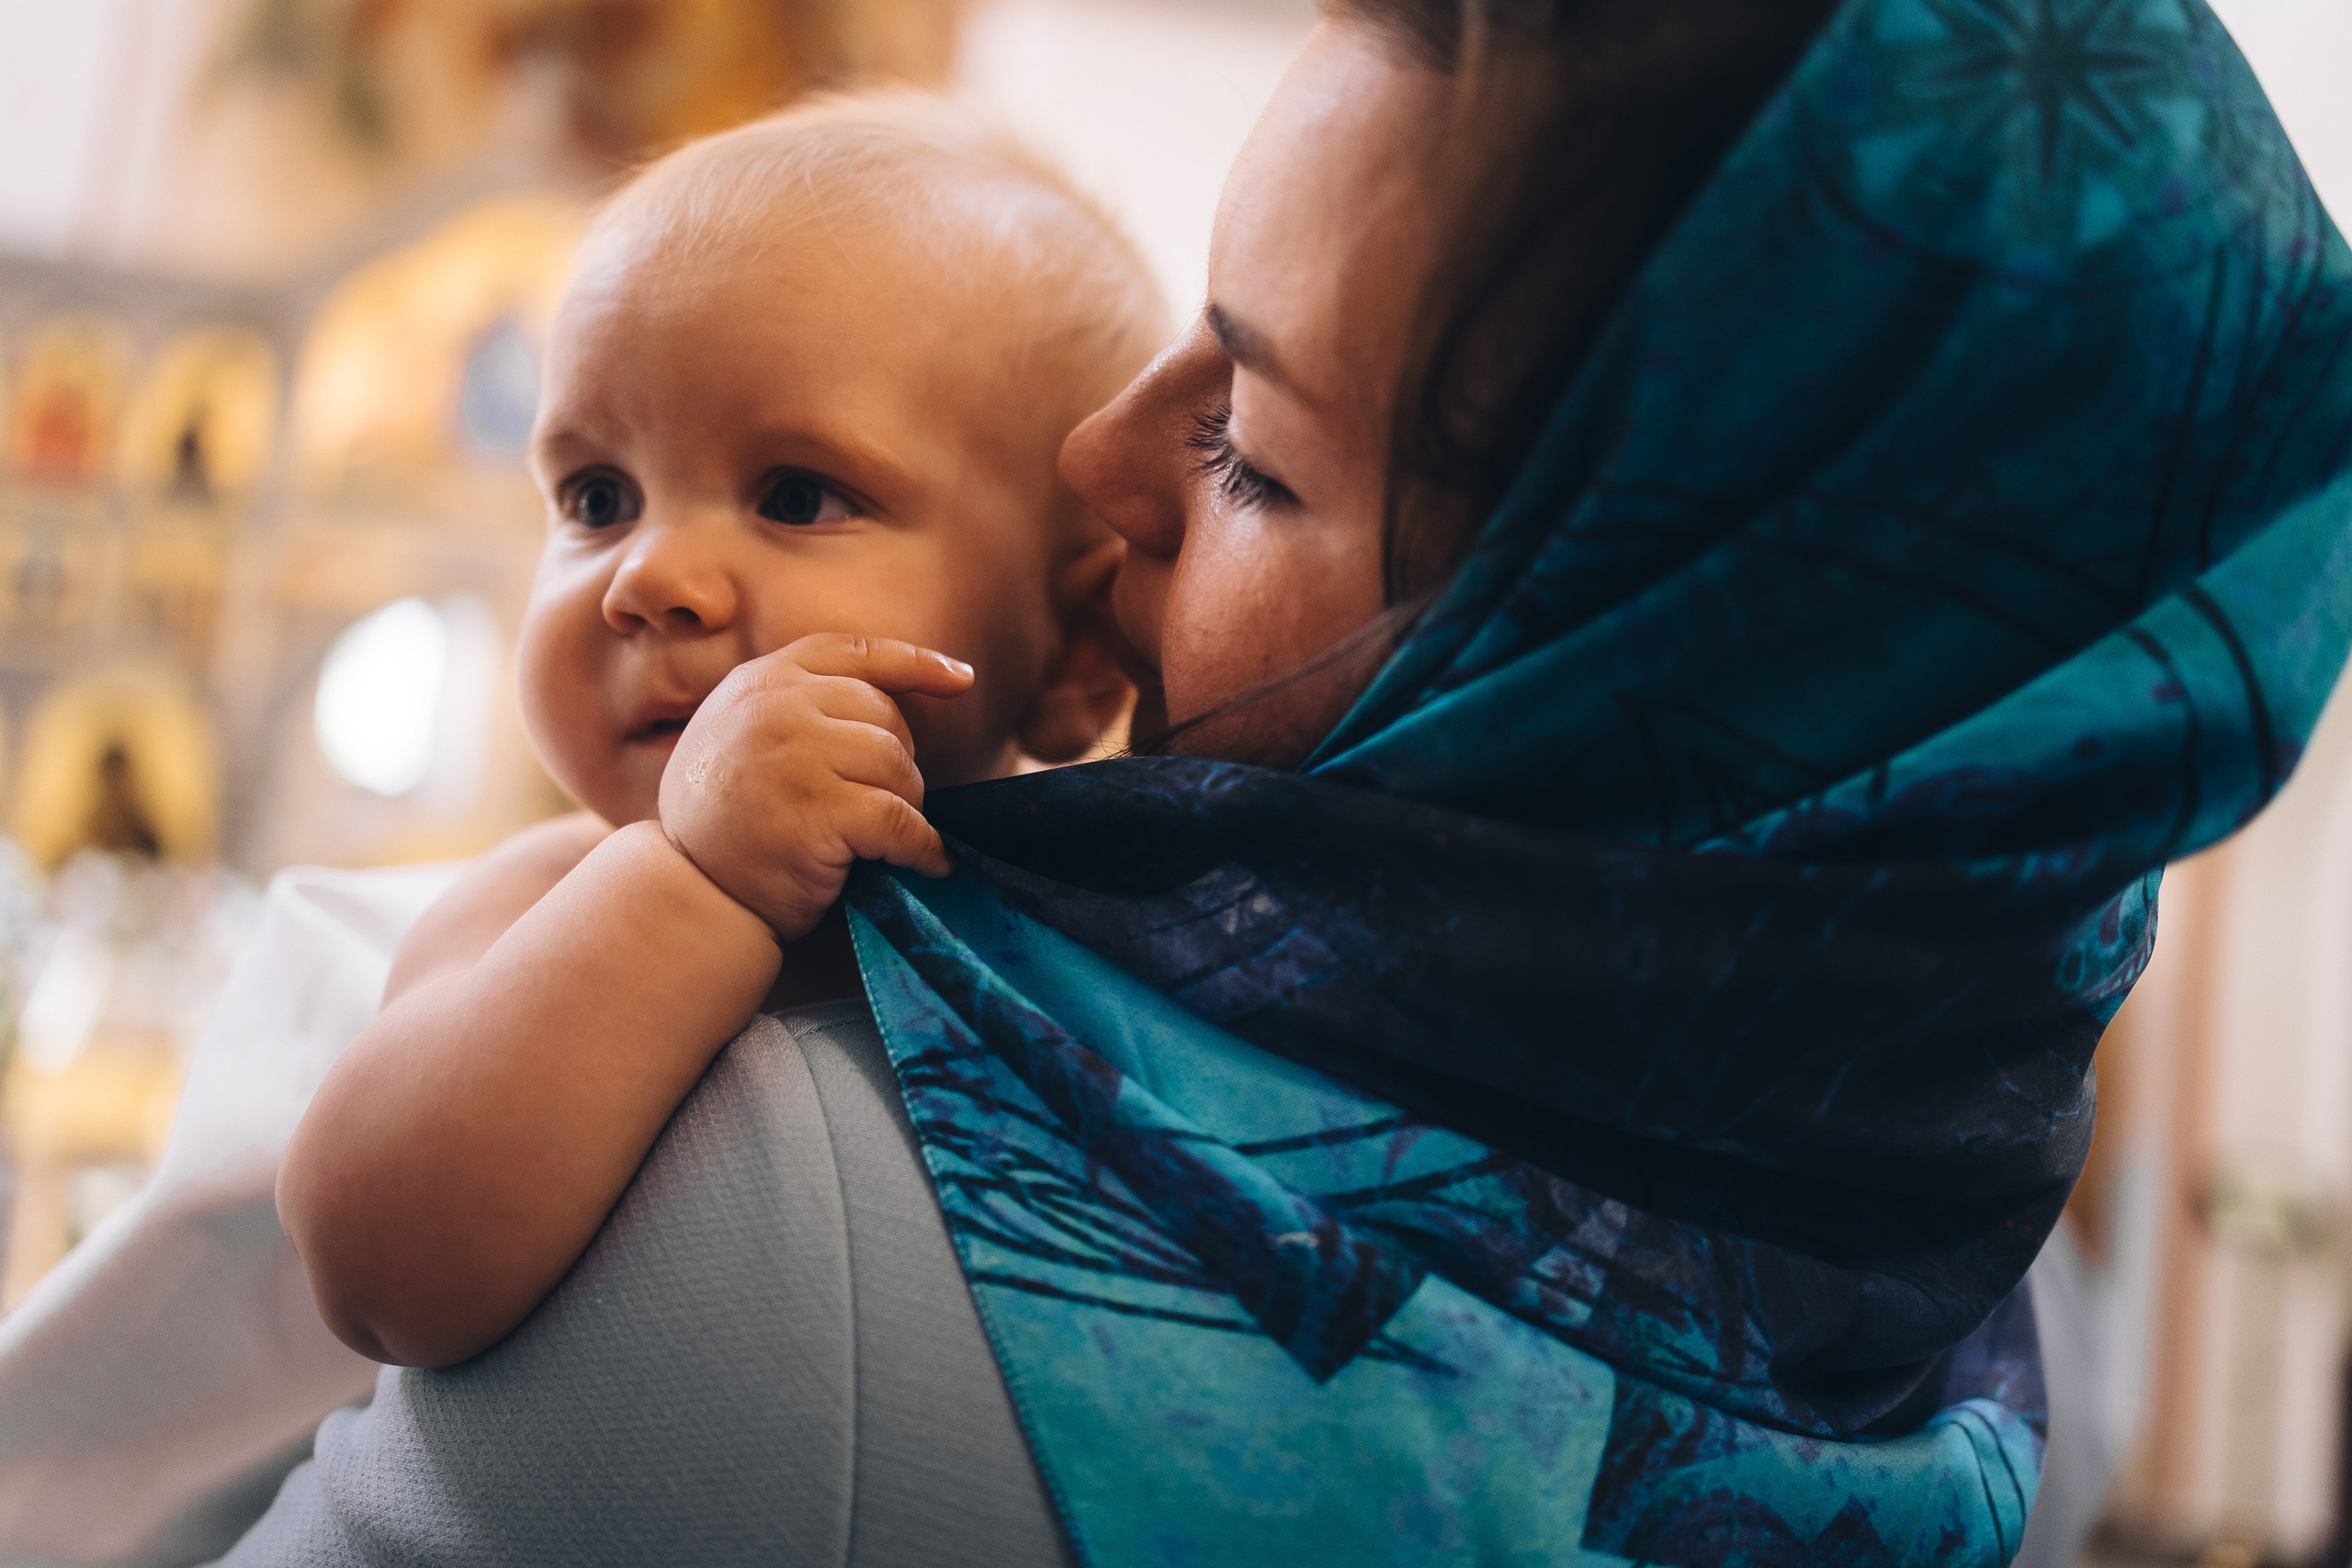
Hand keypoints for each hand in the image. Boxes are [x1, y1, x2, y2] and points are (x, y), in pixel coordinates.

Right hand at [658, 633, 974, 939]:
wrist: (690, 893)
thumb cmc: (723, 825)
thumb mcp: (740, 740)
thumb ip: (796, 710)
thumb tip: (892, 703)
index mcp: (760, 681)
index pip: (852, 652)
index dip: (914, 663)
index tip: (960, 679)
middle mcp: (776, 706)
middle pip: (885, 715)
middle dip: (896, 764)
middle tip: (874, 809)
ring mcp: (798, 755)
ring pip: (898, 766)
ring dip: (906, 806)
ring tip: (879, 838)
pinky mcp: (821, 810)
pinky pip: (901, 820)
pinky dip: (923, 846)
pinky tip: (927, 862)